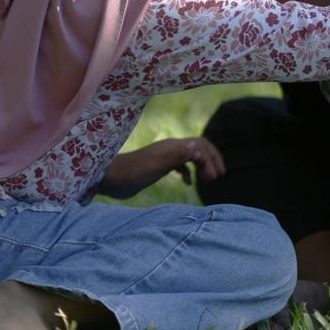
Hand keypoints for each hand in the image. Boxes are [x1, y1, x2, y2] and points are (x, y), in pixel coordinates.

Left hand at [96, 137, 224, 199]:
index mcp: (173, 146)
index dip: (211, 159)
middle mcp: (171, 148)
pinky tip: (188, 183)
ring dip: (203, 165)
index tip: (215, 178)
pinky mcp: (158, 166)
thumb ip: (179, 155)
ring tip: (209, 178)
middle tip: (218, 176)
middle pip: (199, 148)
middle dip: (211, 159)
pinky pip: (180, 164)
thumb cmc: (133, 172)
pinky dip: (189, 171)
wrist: (110, 178)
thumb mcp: (158, 164)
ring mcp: (164, 157)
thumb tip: (200, 148)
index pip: (201, 146)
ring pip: (191, 156)